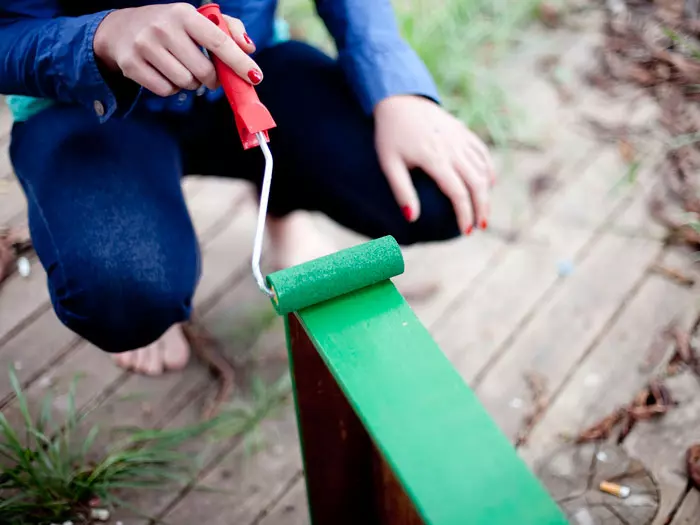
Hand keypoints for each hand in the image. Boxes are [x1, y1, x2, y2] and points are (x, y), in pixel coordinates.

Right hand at [93, 3, 260, 96]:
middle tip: (209, 76)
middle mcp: (163, 28)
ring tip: (183, 69)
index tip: (255, 76)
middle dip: (211, 79)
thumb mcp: (197, 19)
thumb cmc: (171, 26)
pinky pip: (167, 90)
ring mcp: (145, 46)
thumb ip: (228, 30)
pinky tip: (167, 75)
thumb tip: (249, 48)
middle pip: (204, 71)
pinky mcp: (132, 65)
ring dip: (191, 83)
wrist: (120, 30)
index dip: (239, 62)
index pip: (218, 42)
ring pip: (186, 83)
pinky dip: (172, 89)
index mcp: (184, 14)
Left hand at [374, 95, 495, 233]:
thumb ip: (402, 191)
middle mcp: (452, 149)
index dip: (464, 214)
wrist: (398, 99)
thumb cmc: (390, 135)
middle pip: (476, 183)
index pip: (458, 193)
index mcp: (435, 159)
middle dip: (481, 207)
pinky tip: (488, 182)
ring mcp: (460, 139)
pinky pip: (481, 152)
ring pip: (482, 168)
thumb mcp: (389, 164)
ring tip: (484, 209)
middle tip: (480, 226)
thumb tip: (412, 218)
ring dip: (486, 191)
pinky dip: (488, 168)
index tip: (465, 231)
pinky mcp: (462, 131)